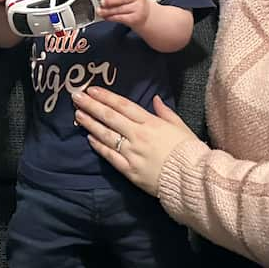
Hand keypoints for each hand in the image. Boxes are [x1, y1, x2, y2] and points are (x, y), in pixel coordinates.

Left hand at [72, 87, 200, 196]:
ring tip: (78, 114)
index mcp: (151, 123)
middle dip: (92, 106)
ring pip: (106, 135)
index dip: (106, 97)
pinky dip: (99, 146)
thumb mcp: (180, 126)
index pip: (123, 106)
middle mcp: (138, 135)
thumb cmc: (188, 150)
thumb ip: (165, 112)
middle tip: (76, 96)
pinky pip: (110, 156)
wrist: (192, 178)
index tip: (92, 89)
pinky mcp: (129, 170)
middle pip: (110, 117)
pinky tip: (89, 138)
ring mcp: (132, 153)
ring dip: (90, 123)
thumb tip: (155, 99)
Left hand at [97, 0, 148, 30]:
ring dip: (107, 11)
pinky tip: (106, 16)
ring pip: (119, 9)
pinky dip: (111, 17)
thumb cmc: (133, 1)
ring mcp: (138, 8)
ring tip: (100, 10)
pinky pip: (120, 18)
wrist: (145, 14)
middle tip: (102, 1)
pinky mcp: (135, 19)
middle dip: (111, 0)